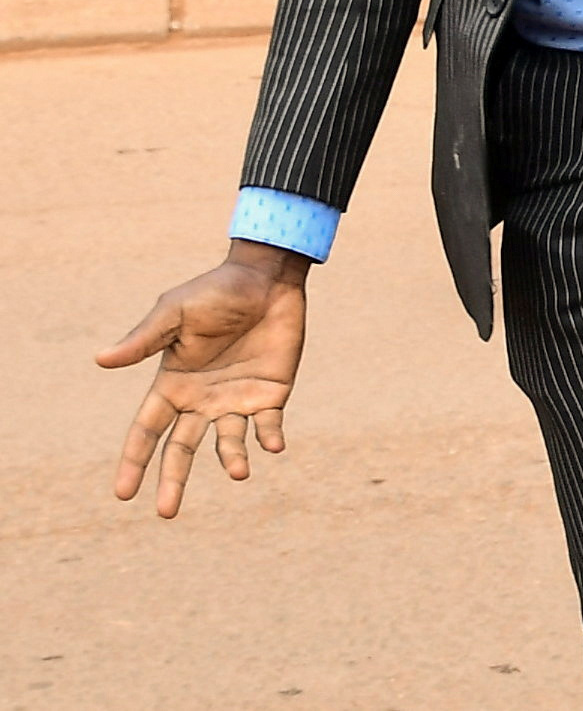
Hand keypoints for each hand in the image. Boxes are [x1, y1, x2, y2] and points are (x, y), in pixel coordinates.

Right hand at [96, 243, 310, 518]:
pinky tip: (273, 444)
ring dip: (231, 459)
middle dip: (172, 480)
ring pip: (228, 443)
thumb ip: (144, 340)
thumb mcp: (175, 313)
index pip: (146, 431)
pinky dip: (270, 437)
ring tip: (237, 472)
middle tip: (166, 513)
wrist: (266, 279)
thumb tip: (101, 360)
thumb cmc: (215, 292)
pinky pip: (268, 425)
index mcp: (172, 384)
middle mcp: (201, 399)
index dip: (133, 461)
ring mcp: (236, 399)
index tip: (122, 494)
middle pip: (181, 449)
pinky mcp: (271, 393)